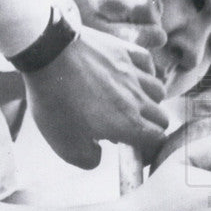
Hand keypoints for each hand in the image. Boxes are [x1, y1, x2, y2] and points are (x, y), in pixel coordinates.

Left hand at [23, 27, 167, 168]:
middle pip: (162, 117)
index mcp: (128, 124)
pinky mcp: (122, 51)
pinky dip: (145, 72)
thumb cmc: (56, 101)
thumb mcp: (65, 145)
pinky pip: (147, 62)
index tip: (137, 151)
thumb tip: (98, 156)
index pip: (158, 140)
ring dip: (150, 100)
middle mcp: (137, 99)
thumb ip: (88, 159)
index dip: (151, 149)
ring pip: (158, 90)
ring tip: (132, 102)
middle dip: (151, 127)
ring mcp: (132, 73)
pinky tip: (133, 75)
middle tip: (130, 128)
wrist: (47, 54)